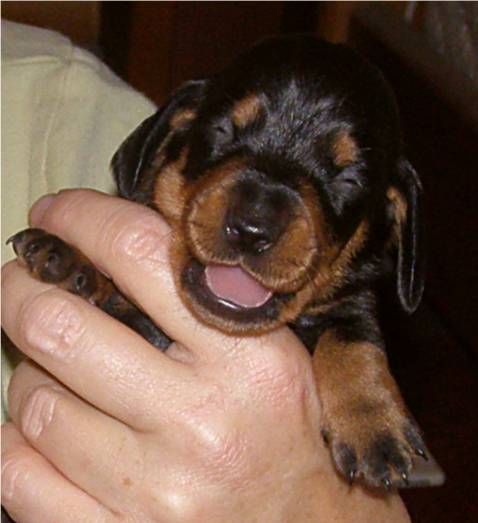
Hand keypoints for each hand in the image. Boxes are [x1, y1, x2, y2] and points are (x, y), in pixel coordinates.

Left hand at [2, 190, 409, 521]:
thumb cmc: (292, 432)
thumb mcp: (274, 354)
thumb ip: (206, 301)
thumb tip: (119, 248)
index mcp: (246, 355)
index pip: (142, 253)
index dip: (81, 218)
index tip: (53, 214)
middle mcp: (199, 420)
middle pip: (60, 327)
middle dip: (20, 288)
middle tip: (21, 280)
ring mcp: (153, 489)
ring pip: (34, 403)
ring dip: (32, 374)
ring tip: (54, 370)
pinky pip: (19, 477)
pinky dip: (18, 442)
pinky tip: (47, 429)